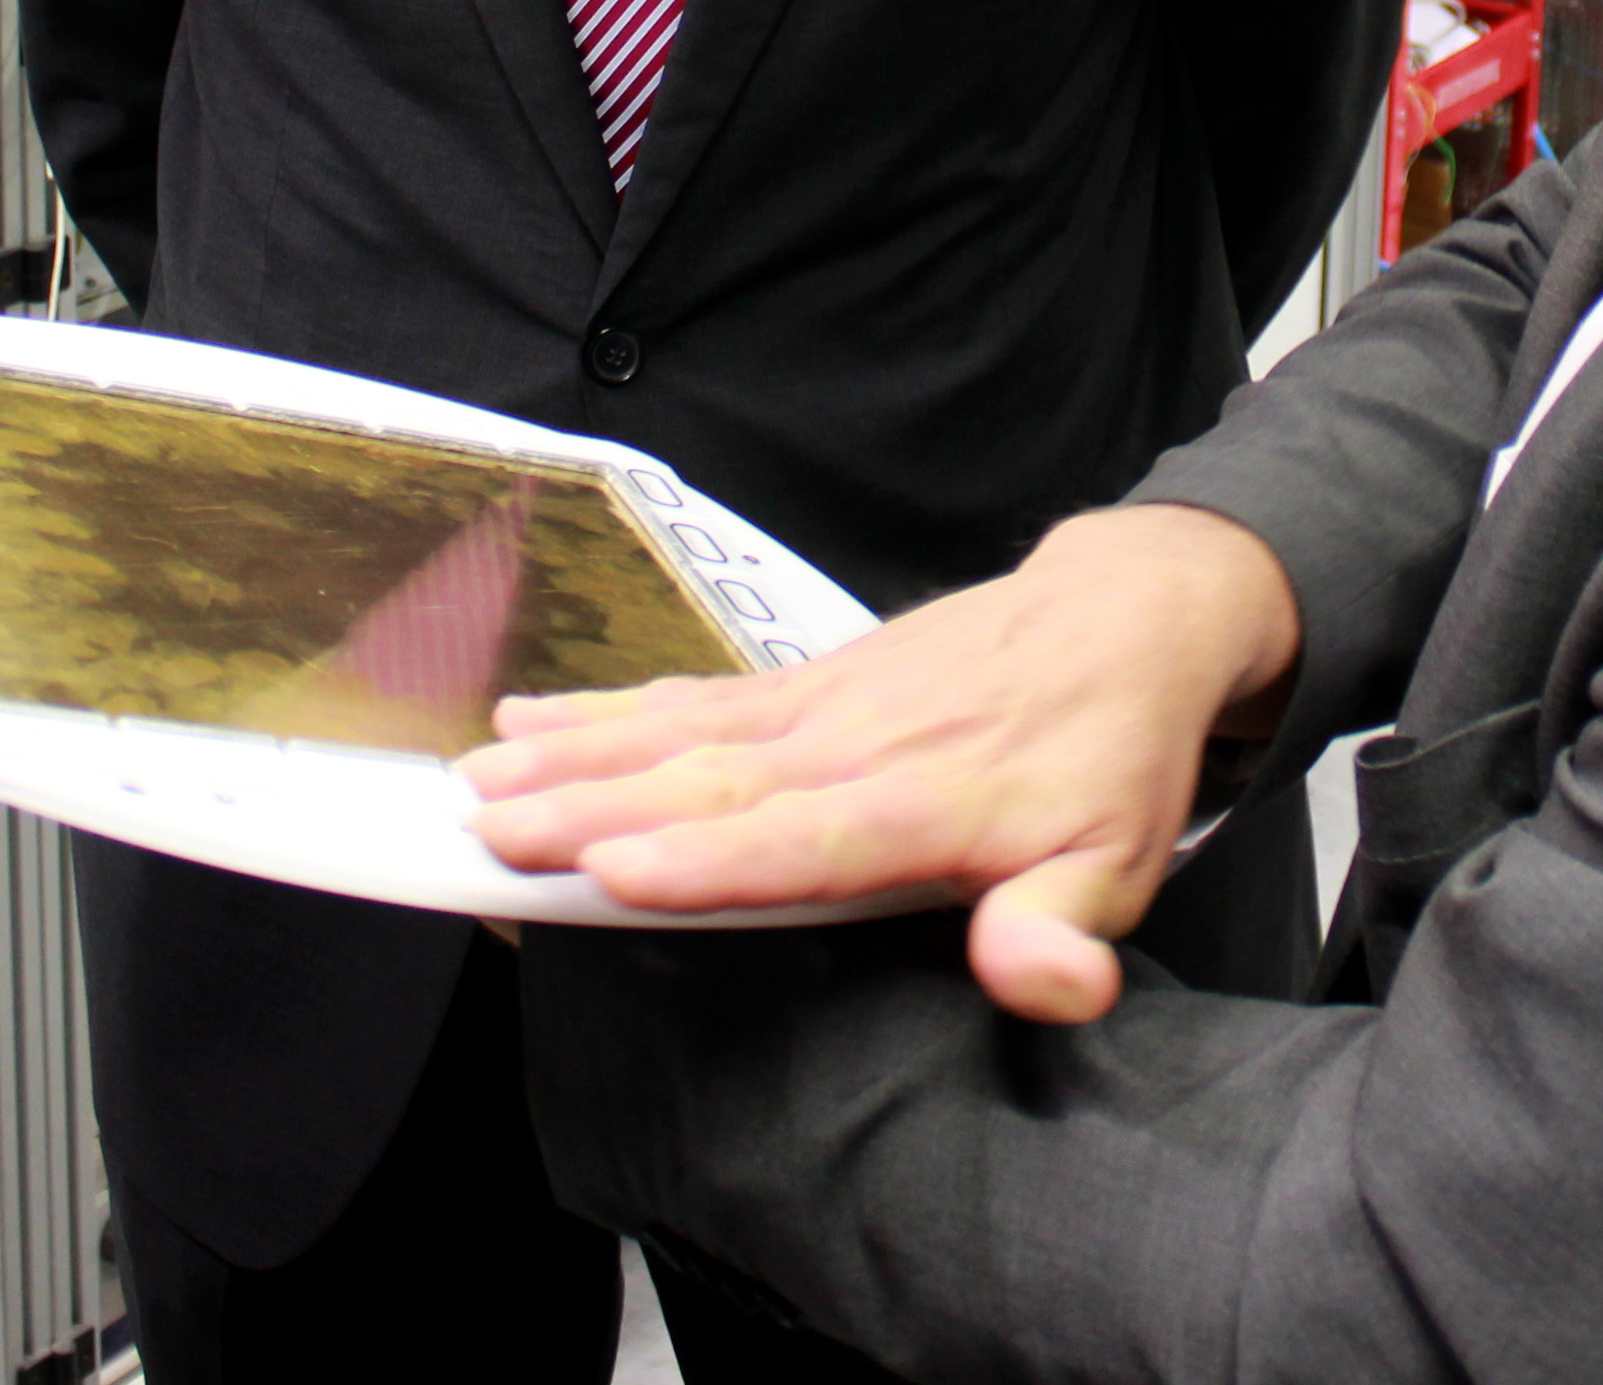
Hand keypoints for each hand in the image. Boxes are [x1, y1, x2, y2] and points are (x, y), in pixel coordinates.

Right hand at [461, 503, 1300, 1023]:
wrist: (1122, 618)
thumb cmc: (1109, 758)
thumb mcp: (1119, 861)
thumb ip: (1066, 929)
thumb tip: (1046, 983)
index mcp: (924, 804)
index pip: (802, 838)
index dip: (707, 858)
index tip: (611, 869)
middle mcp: (855, 746)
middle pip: (708, 782)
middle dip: (592, 806)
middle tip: (489, 828)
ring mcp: (820, 705)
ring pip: (679, 734)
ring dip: (576, 755)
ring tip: (480, 776)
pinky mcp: (802, 680)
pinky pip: (693, 697)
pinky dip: (607, 708)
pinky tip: (531, 717)